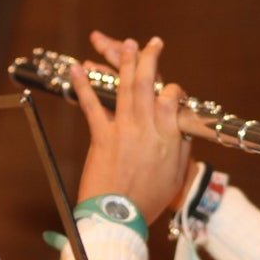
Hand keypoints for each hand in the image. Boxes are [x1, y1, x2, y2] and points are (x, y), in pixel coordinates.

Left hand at [72, 31, 192, 224]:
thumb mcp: (176, 176)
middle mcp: (149, 127)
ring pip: (125, 87)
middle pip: (149, 83)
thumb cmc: (149, 202)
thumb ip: (180, 150)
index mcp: (170, 136)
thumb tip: (182, 133)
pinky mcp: (102, 136)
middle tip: (151, 43)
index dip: (172, 90)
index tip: (170, 90)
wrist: (120, 216)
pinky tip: (77, 68)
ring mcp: (125, 129)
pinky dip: (83, 85)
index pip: (173, 99)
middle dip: (150, 58)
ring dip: (125, 62)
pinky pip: (92, 105)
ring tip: (125, 43)